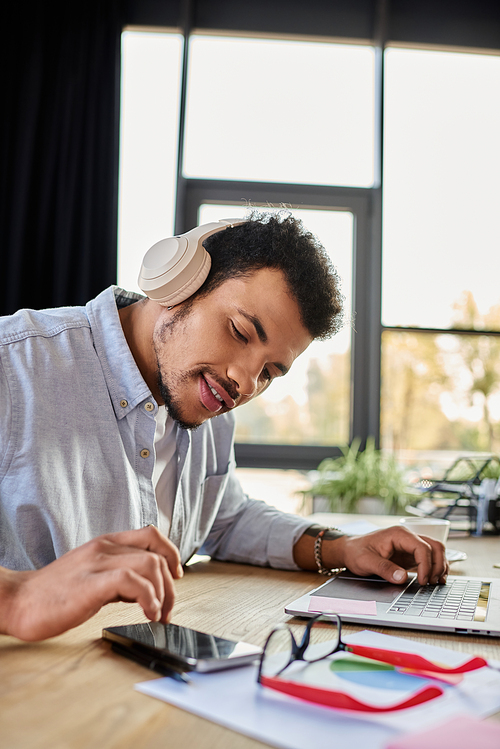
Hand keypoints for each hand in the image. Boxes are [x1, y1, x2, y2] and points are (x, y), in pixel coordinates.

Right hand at [0, 526, 182, 640]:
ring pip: (150, 565)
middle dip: (171, 585)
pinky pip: (132, 582)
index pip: (151, 535)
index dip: (171, 553)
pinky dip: (148, 598)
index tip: (175, 577)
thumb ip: (118, 576)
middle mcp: (104, 548)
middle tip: (167, 608)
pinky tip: (147, 613)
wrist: (18, 601)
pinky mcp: (91, 584)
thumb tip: (144, 589)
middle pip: (157, 554)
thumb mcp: (92, 575)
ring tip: (157, 614)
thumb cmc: (53, 594)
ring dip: (163, 593)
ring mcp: (97, 564)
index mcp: (105, 543)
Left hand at [337, 526, 448, 584]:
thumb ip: (384, 569)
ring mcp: (410, 545)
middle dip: (437, 565)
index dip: (426, 565)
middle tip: (431, 583)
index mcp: (398, 534)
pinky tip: (435, 579)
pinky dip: (436, 567)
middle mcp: (407, 537)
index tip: (422, 581)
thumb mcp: (366, 561)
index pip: (422, 547)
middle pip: (434, 546)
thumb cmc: (356, 552)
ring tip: (435, 582)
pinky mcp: (411, 554)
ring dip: (439, 566)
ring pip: (436, 550)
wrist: (351, 549)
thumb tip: (401, 578)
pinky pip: (430, 557)